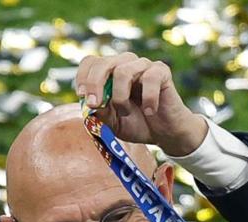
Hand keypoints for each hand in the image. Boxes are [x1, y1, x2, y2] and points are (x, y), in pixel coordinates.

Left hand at [75, 52, 207, 156]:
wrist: (165, 133)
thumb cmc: (138, 124)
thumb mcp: (113, 123)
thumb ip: (101, 113)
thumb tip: (91, 104)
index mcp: (110, 72)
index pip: (91, 62)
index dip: (83, 76)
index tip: (82, 96)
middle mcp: (125, 64)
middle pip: (103, 63)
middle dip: (94, 84)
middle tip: (94, 105)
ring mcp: (143, 65)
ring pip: (123, 71)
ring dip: (120, 97)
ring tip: (127, 112)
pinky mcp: (161, 71)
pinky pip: (150, 79)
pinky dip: (147, 99)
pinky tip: (149, 112)